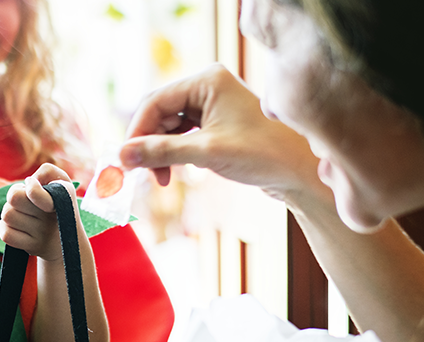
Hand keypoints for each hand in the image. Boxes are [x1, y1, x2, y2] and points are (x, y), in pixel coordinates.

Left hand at [0, 163, 76, 261]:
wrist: (68, 241)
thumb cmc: (59, 203)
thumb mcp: (61, 181)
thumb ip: (48, 171)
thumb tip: (30, 181)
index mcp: (61, 197)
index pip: (32, 191)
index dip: (29, 187)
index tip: (33, 186)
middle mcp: (52, 217)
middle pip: (13, 198)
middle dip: (15, 196)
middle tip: (24, 201)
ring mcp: (42, 234)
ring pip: (7, 215)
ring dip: (10, 212)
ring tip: (22, 213)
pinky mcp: (32, 247)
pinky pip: (5, 234)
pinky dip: (6, 228)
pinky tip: (16, 226)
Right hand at [119, 64, 321, 204]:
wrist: (301, 171)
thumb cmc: (263, 154)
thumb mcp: (206, 153)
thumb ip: (161, 152)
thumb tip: (122, 156)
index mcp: (207, 81)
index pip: (155, 101)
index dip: (136, 131)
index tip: (125, 159)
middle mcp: (208, 87)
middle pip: (159, 114)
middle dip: (148, 144)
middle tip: (139, 173)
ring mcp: (212, 105)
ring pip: (168, 127)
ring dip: (160, 153)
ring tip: (161, 178)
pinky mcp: (216, 123)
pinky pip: (182, 135)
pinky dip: (174, 154)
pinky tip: (174, 172)